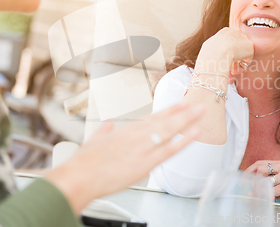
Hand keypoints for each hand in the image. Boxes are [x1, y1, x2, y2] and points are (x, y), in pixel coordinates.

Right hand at [46, 103, 204, 213]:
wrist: (78, 176)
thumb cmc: (84, 162)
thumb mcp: (94, 141)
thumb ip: (104, 131)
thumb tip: (107, 124)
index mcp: (126, 131)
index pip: (153, 117)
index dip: (169, 110)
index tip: (181, 103)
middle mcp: (137, 136)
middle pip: (164, 120)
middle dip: (183, 111)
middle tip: (199, 102)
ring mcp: (142, 148)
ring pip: (170, 130)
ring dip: (187, 119)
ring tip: (201, 111)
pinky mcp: (144, 163)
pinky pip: (169, 150)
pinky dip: (184, 141)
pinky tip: (194, 133)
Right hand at [196, 27, 253, 80]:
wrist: (217, 53)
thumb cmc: (209, 52)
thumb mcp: (209, 46)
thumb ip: (216, 47)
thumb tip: (214, 53)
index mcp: (226, 31)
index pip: (231, 41)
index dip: (228, 52)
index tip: (224, 61)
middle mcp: (236, 32)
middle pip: (237, 47)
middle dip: (234, 59)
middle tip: (228, 68)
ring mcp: (244, 39)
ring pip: (242, 54)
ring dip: (237, 64)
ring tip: (231, 72)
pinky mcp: (250, 47)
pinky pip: (246, 60)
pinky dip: (241, 67)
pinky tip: (234, 71)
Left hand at [245, 160, 279, 207]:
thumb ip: (272, 182)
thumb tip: (254, 189)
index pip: (260, 163)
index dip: (249, 171)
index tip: (243, 179)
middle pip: (260, 168)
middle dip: (250, 178)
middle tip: (246, 187)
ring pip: (265, 180)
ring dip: (258, 189)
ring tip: (255, 195)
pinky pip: (273, 191)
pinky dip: (266, 196)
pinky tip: (264, 199)